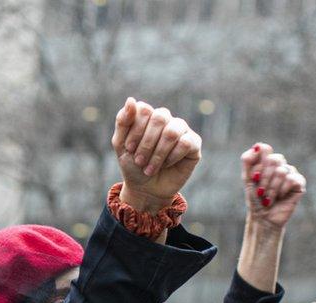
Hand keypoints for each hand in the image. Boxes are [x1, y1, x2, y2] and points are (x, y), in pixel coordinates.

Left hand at [111, 97, 201, 212]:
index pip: (144, 109)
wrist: (145, 189)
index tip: (129, 149)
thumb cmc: (133, 165)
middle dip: (146, 144)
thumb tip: (131, 100)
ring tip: (150, 168)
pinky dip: (172, 157)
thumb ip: (123, 121)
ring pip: (172, 131)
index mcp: (148, 115)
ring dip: (158, 153)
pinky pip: (186, 143)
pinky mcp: (194, 144)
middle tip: (139, 161)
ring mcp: (181, 130)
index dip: (136, 131)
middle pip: (159, 118)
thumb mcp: (121, 144)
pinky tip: (166, 165)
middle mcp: (166, 119)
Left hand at [240, 143, 305, 229]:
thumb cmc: (255, 199)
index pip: (265, 149)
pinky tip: (280, 197)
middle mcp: (280, 165)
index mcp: (267, 162)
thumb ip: (248, 161)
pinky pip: (291, 179)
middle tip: (260, 192)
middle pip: (273, 159)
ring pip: (281, 171)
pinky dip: (281, 190)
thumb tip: (257, 146)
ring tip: (268, 199)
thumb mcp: (247, 179)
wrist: (263, 217)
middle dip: (264, 178)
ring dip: (271, 188)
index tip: (254, 177)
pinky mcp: (299, 183)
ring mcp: (291, 173)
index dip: (259, 162)